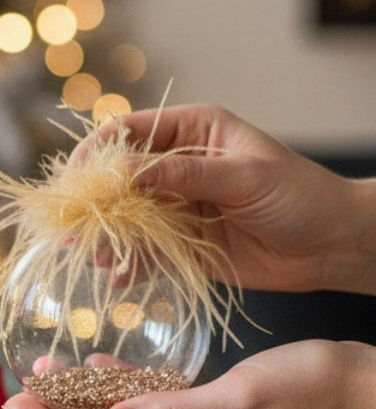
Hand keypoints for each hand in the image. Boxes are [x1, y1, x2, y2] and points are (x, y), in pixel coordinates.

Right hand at [76, 104, 375, 295]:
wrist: (335, 246)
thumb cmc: (301, 195)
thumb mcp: (244, 176)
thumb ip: (184, 173)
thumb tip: (124, 171)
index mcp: (192, 130)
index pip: (128, 132)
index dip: (96, 153)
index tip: (75, 181)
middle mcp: (176, 165)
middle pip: (118, 178)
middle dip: (94, 203)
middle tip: (72, 228)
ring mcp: (177, 205)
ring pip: (126, 218)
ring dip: (108, 238)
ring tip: (99, 259)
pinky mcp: (181, 244)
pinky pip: (144, 252)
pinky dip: (129, 264)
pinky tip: (119, 278)